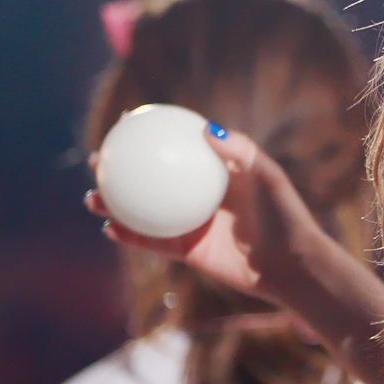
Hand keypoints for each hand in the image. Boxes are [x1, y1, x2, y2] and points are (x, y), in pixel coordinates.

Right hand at [85, 127, 321, 304]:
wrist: (291, 264)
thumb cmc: (285, 215)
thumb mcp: (267, 176)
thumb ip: (240, 151)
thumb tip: (205, 128)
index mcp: (216, 172)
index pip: (179, 145)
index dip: (153, 132)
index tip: (128, 119)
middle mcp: (199, 195)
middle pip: (152, 176)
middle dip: (121, 167)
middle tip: (98, 159)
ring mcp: (192, 222)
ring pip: (143, 210)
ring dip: (114, 203)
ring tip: (92, 195)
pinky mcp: (189, 251)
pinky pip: (153, 242)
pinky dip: (130, 235)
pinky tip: (109, 227)